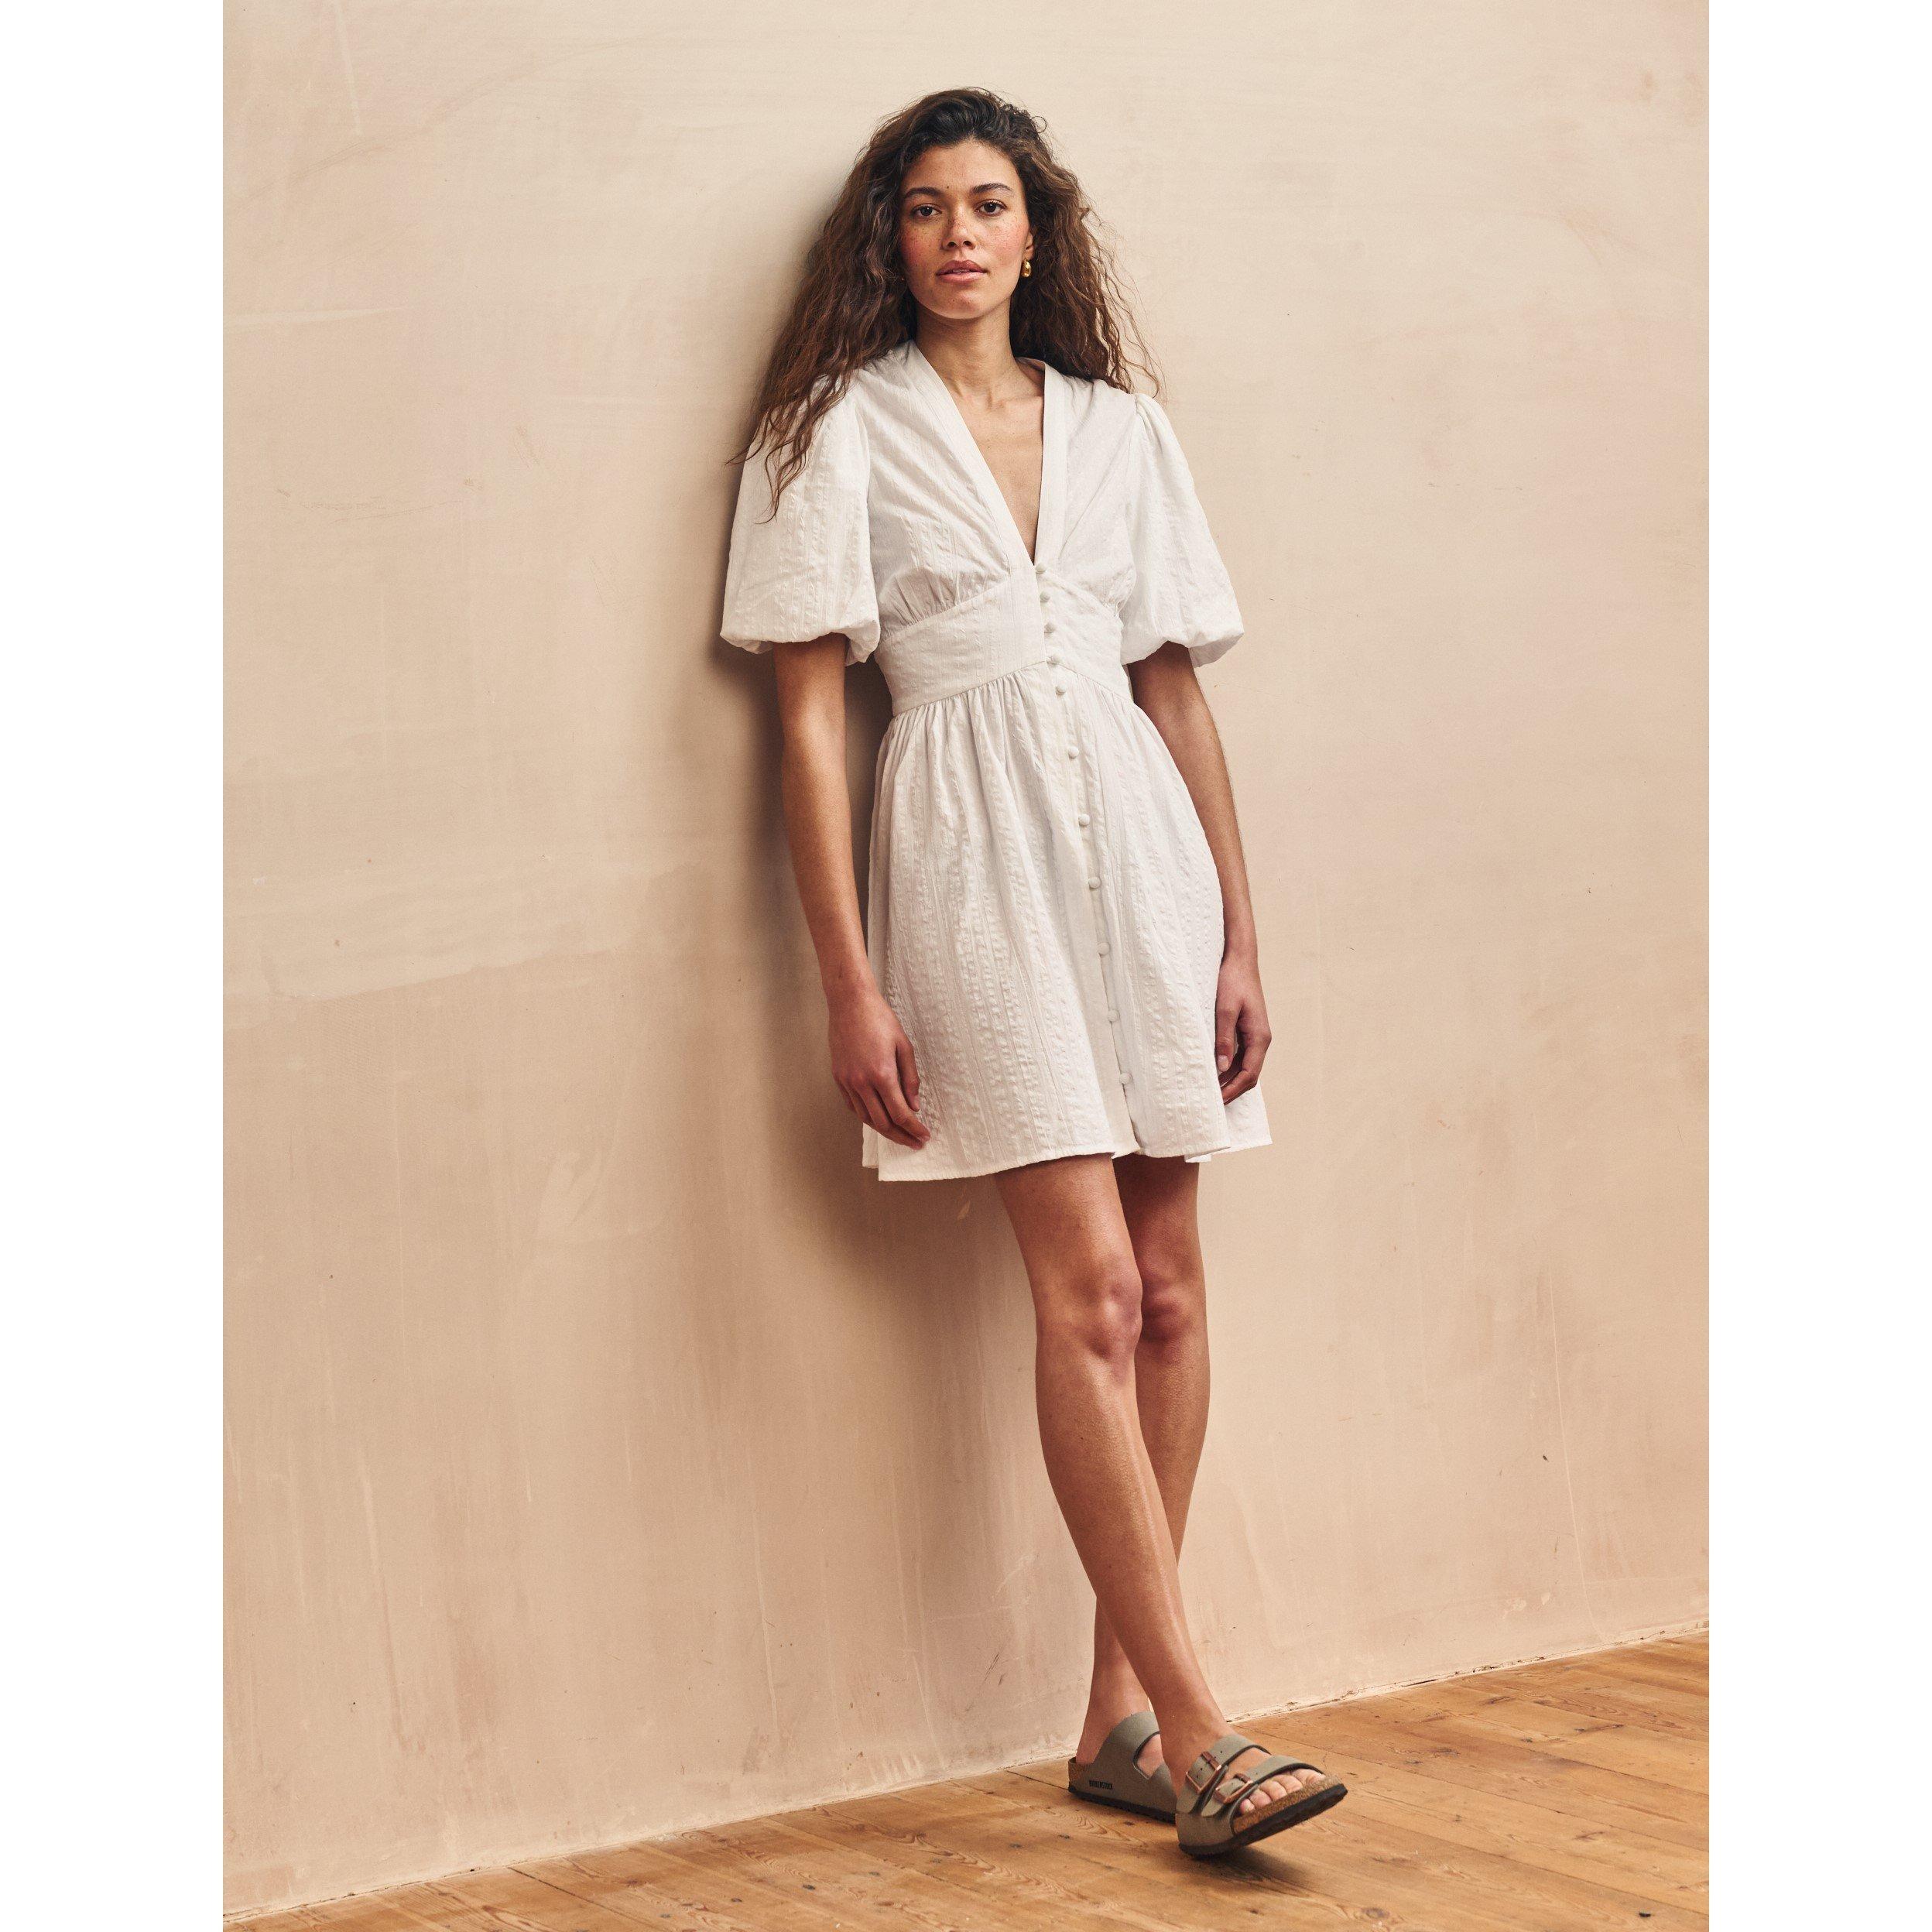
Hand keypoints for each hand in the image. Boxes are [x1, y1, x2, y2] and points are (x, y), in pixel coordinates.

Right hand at [828, 984, 930, 1148]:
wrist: (850, 1003)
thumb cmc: (879, 1019)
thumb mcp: (904, 1045)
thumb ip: (910, 1078)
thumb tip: (915, 1105)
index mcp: (882, 1074)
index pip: (900, 1113)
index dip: (914, 1129)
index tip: (924, 1136)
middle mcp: (862, 1082)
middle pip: (882, 1123)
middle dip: (901, 1136)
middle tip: (915, 1142)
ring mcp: (847, 1081)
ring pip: (865, 1118)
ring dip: (883, 1129)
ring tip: (898, 1134)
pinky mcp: (838, 1077)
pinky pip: (852, 1106)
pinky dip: (866, 1116)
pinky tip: (877, 1117)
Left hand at [1213, 949, 1270, 1100]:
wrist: (1240, 960)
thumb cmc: (1232, 981)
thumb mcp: (1224, 1009)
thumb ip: (1224, 1039)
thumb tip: (1221, 1068)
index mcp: (1259, 1037)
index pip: (1249, 1074)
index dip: (1233, 1091)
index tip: (1217, 1102)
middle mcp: (1261, 1039)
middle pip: (1249, 1075)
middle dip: (1232, 1090)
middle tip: (1210, 1102)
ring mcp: (1255, 1035)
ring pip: (1245, 1066)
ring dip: (1229, 1080)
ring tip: (1209, 1090)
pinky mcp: (1248, 1030)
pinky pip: (1241, 1056)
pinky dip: (1229, 1067)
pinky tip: (1213, 1070)